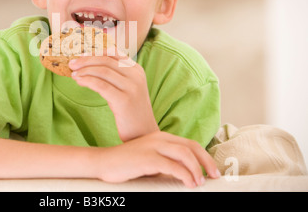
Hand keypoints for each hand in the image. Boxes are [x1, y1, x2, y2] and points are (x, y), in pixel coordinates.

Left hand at [69, 48, 158, 140]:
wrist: (143, 133)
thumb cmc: (131, 111)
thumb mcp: (127, 88)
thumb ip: (115, 75)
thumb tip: (90, 64)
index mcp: (136, 70)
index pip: (113, 53)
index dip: (94, 52)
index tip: (80, 55)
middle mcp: (136, 76)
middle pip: (106, 60)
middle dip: (86, 60)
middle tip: (71, 64)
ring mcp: (131, 88)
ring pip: (103, 71)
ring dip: (85, 71)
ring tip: (73, 74)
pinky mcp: (124, 101)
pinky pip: (101, 85)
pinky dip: (87, 81)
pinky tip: (79, 82)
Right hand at [96, 130, 220, 187]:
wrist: (104, 162)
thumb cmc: (126, 163)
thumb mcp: (150, 159)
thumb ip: (166, 161)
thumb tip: (186, 173)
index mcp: (161, 137)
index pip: (190, 144)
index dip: (204, 156)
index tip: (212, 169)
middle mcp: (159, 138)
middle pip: (191, 147)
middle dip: (206, 162)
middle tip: (214, 176)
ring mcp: (153, 146)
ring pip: (185, 155)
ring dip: (196, 170)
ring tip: (199, 182)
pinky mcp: (147, 158)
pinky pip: (173, 166)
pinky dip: (185, 175)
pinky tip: (188, 183)